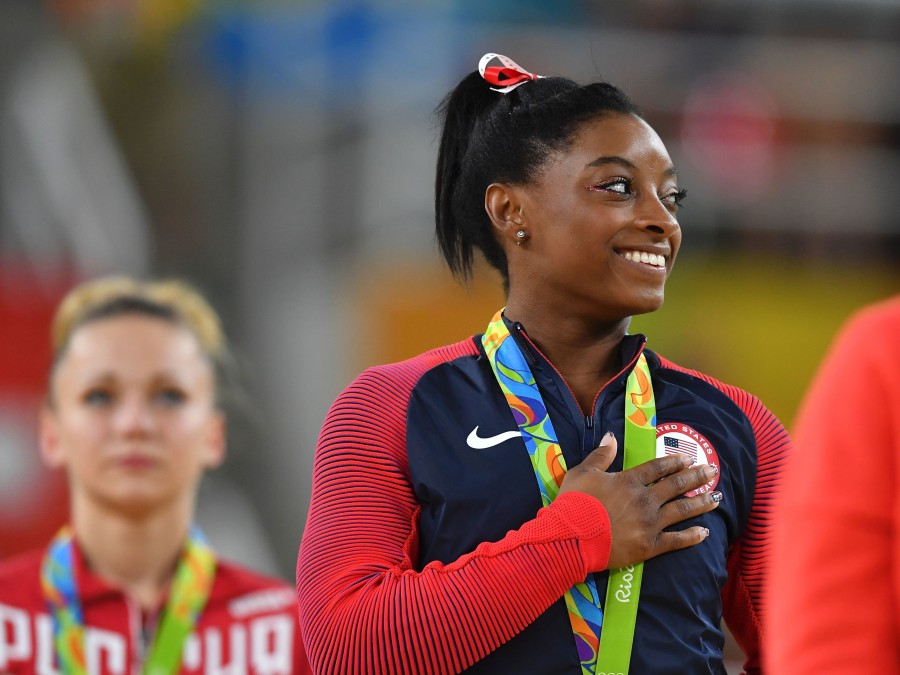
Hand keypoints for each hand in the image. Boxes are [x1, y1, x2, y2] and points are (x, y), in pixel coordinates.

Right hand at [558, 431, 720, 569]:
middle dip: (696, 477)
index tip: (689, 459)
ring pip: (682, 510)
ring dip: (701, 502)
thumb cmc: (574, 503)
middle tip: (712, 471)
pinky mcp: (650, 546)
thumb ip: (600, 455)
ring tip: (717, 497)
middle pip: (676, 485)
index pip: (657, 468)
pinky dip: (692, 536)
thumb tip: (611, 436)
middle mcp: (645, 499)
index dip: (674, 462)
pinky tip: (705, 532)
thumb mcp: (582, 472)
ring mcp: (650, 523)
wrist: (571, 537)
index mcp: (629, 481)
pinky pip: (676, 540)